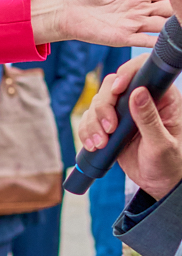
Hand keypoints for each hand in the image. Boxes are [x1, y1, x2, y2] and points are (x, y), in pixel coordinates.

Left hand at [31, 0, 170, 47]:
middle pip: (168, 11)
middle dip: (178, 11)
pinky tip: (167, 41)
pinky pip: (146, 42)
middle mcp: (140, 10)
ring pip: (162, 27)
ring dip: (172, 27)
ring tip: (179, 24)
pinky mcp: (124, 38)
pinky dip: (159, 43)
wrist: (64, 10)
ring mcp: (133, 25)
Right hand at [79, 53, 181, 198]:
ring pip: (96, 103)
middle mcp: (140, 101)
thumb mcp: (161, 144)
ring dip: (93, 123)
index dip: (126, 74)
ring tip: (100, 143)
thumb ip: (149, 119)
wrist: (158, 183)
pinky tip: (94, 145)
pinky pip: (88, 120)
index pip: (142, 72)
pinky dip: (86, 132)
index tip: (116, 91)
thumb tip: (138, 92)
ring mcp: (123, 113)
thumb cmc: (170, 164)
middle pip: (111, 86)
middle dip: (103, 107)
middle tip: (109, 128)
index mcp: (162, 99)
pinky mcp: (109, 125)